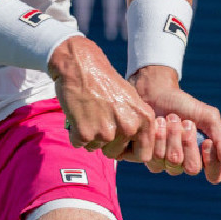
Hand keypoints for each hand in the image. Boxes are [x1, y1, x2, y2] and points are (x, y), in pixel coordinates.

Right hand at [48, 36, 156, 160]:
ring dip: (90, 137)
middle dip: (106, 143)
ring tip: (88, 113)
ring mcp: (107, 132)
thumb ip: (136, 124)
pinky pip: (79, 144)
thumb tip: (134, 149)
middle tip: (98, 121)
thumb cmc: (104, 81)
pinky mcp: (86, 133)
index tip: (119, 144)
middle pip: (116, 153)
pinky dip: (75, 133)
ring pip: (96, 149)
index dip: (129, 152)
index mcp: (144, 119)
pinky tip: (78, 114)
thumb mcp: (130, 101)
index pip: (143, 155)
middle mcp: (129, 127)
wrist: (80, 65)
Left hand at [127, 66, 220, 183]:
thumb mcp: (208, 116)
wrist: (156, 93)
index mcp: (205, 156)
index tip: (206, 141)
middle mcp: (187, 163)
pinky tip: (157, 125)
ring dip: (172, 136)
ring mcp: (168, 163)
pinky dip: (157, 138)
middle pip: (191, 168)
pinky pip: (155, 160)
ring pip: (172, 162)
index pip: (214, 176)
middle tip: (185, 122)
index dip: (211, 162)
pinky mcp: (150, 158)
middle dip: (187, 142)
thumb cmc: (184, 105)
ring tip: (169, 118)